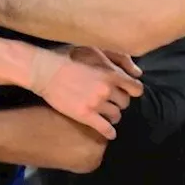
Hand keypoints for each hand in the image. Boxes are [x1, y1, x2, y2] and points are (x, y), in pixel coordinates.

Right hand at [29, 47, 143, 139]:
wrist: (47, 72)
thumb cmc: (70, 59)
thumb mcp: (96, 51)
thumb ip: (117, 60)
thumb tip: (137, 72)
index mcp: (111, 74)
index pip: (136, 88)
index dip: (133, 91)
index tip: (128, 92)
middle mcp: (107, 90)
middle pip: (125, 103)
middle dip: (120, 102)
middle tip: (113, 102)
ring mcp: (96, 104)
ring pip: (116, 116)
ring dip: (113, 115)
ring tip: (108, 115)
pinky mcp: (85, 115)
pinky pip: (105, 128)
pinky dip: (109, 132)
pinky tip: (110, 133)